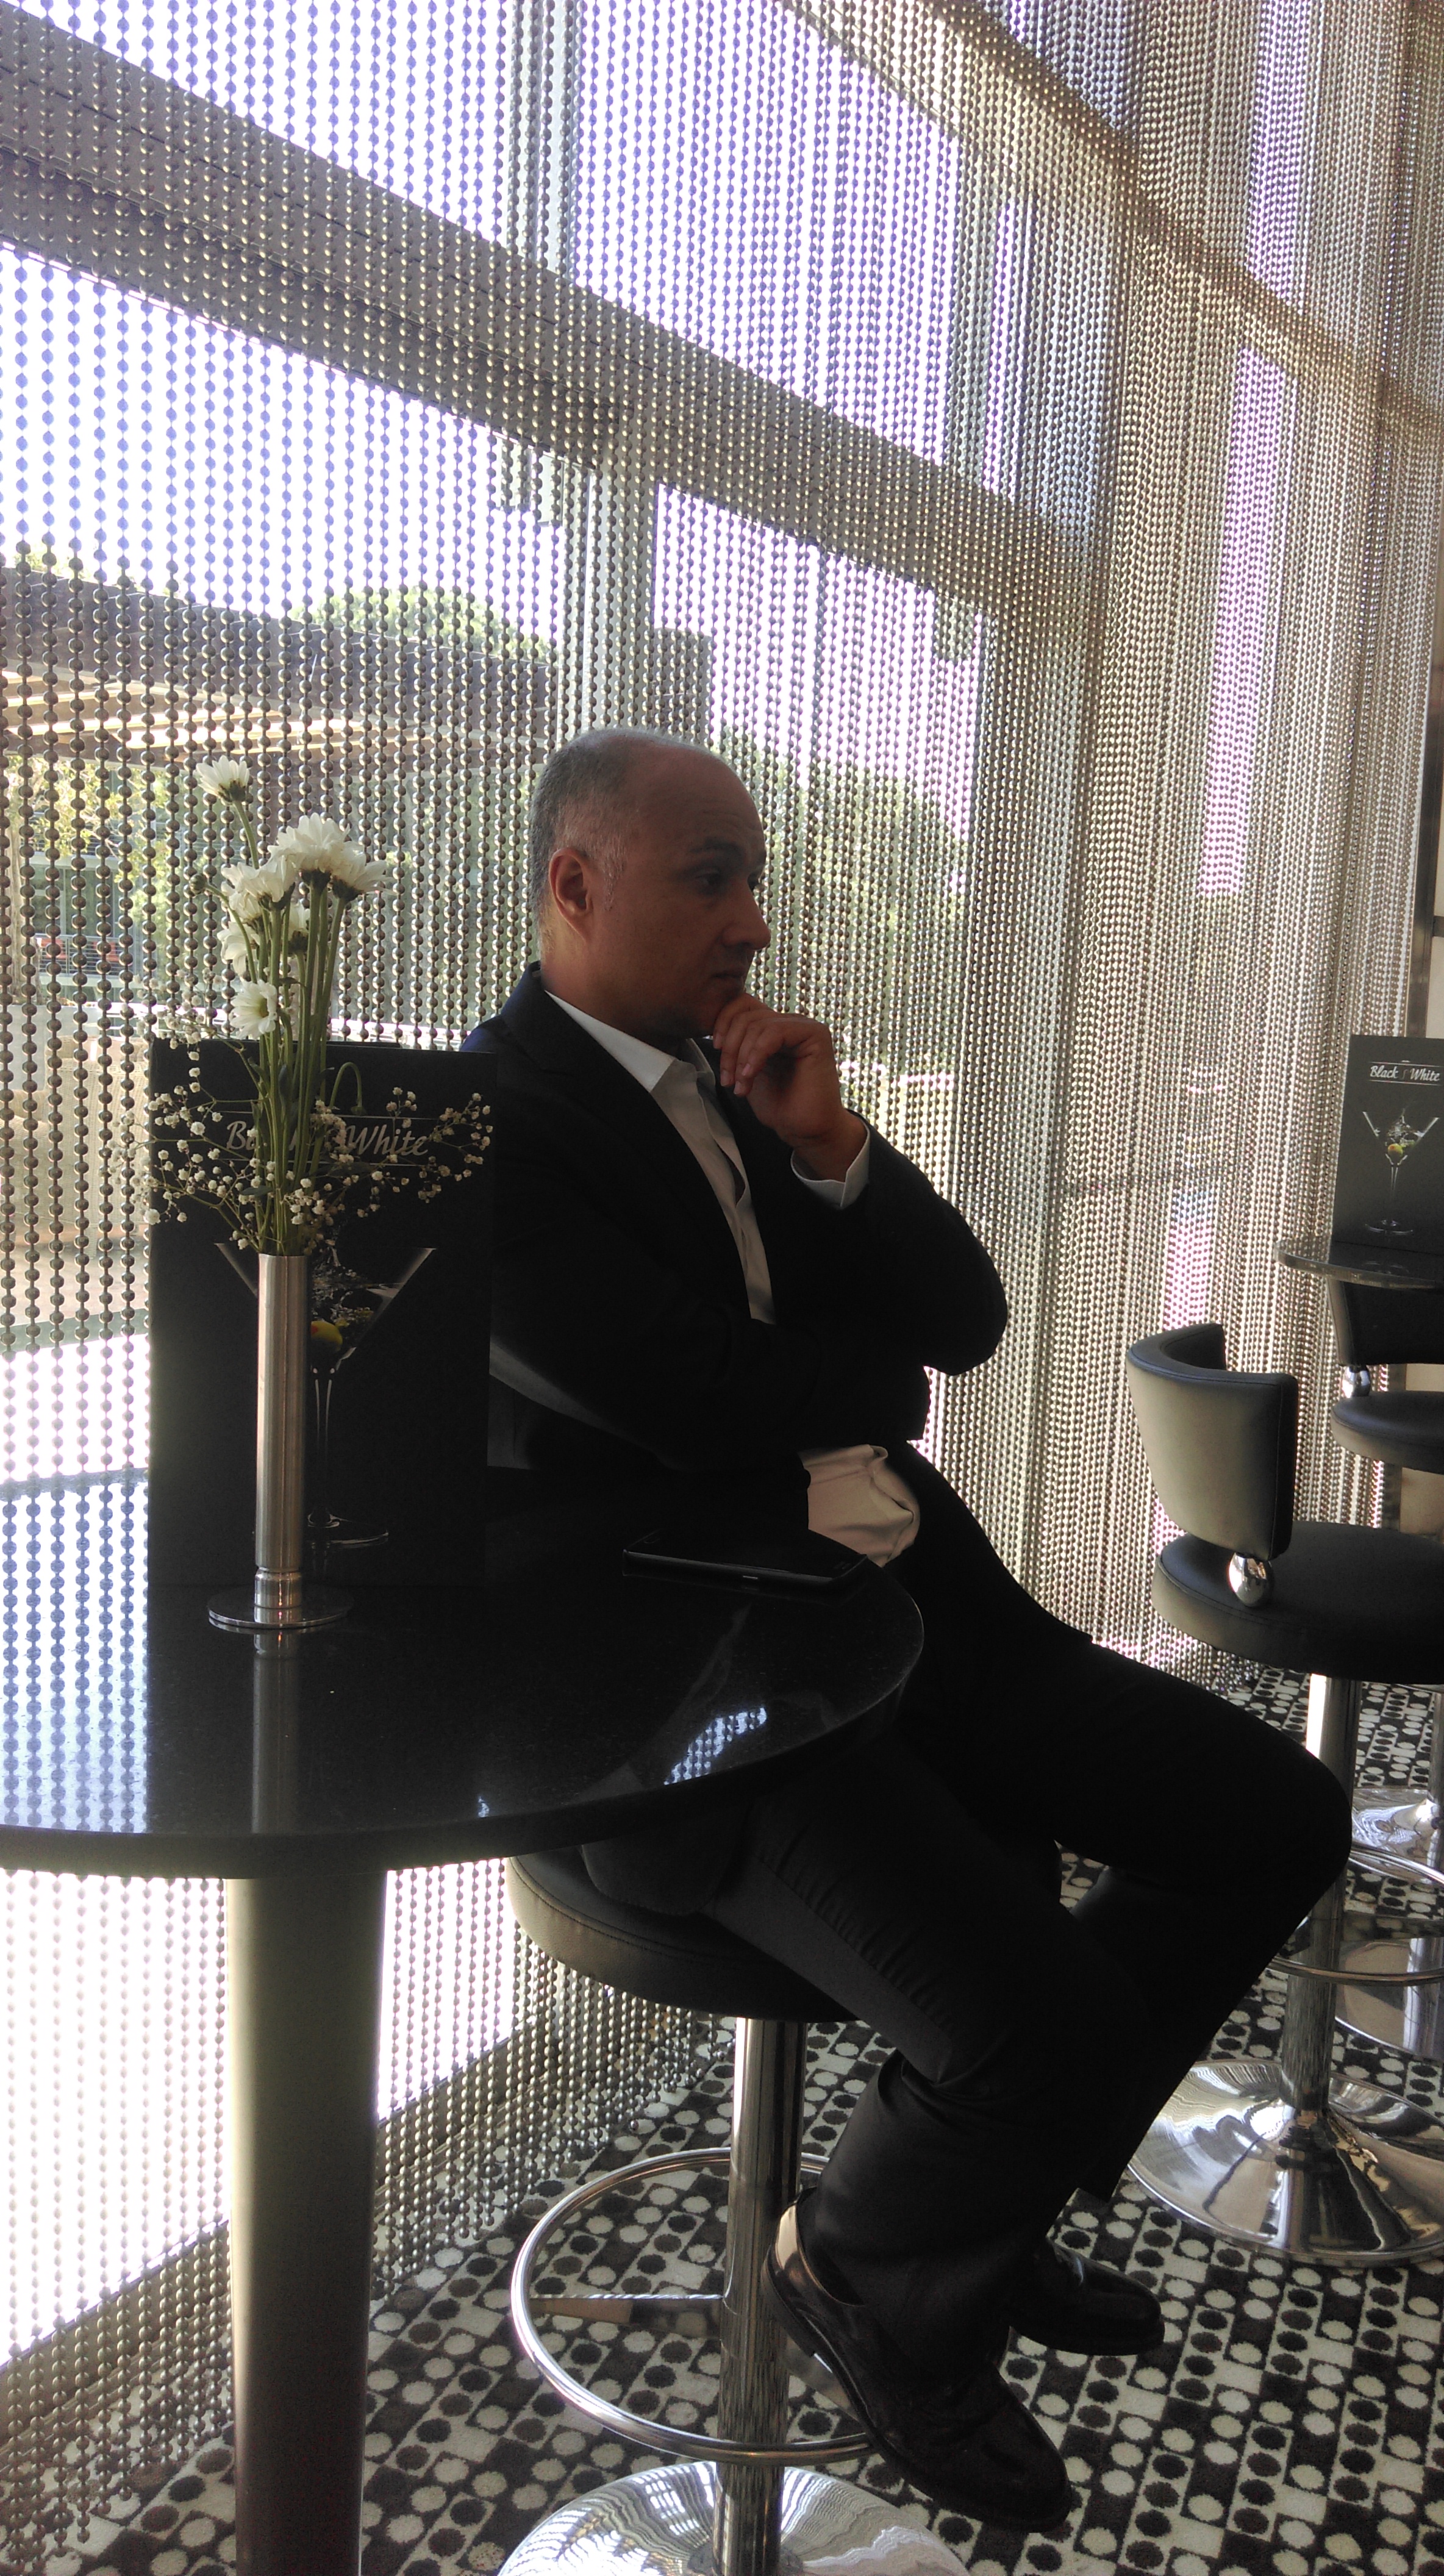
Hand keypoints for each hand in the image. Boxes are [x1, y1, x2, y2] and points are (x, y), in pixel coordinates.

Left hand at [711, 996, 864, 1181]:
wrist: (803, 1129)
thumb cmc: (779, 1105)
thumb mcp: (746, 1070)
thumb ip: (737, 1047)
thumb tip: (715, 1030)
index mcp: (773, 1028)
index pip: (743, 1005)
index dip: (723, 1023)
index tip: (715, 1049)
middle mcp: (789, 1023)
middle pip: (746, 1014)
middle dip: (730, 1047)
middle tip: (728, 1079)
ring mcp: (803, 1027)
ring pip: (757, 1024)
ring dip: (742, 1057)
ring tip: (741, 1085)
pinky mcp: (815, 1035)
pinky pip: (775, 1032)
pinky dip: (757, 1054)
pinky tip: (751, 1075)